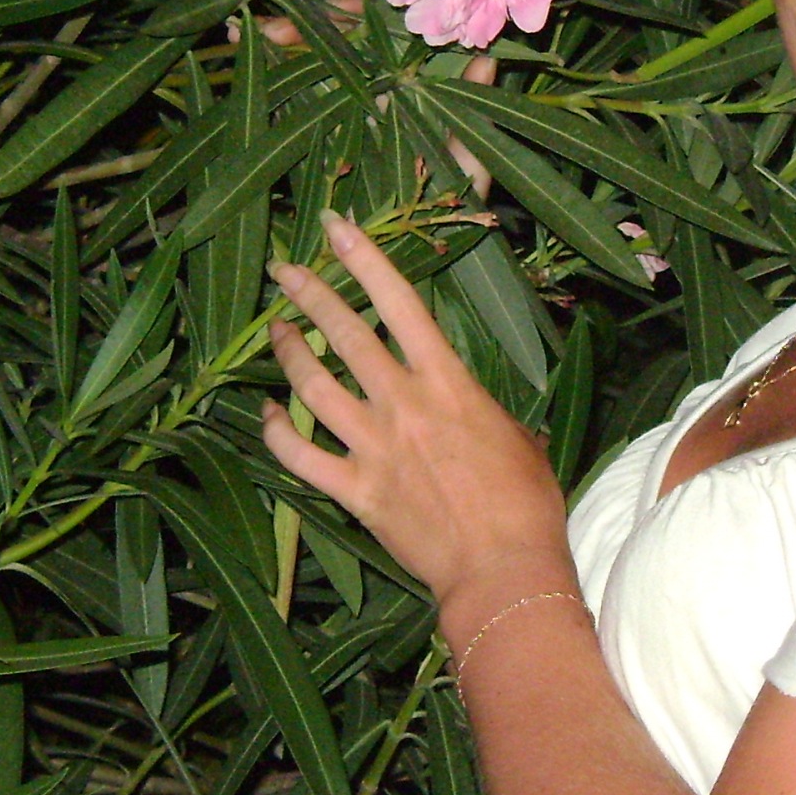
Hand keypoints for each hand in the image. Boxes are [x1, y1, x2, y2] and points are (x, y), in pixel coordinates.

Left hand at [262, 211, 572, 608]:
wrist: (503, 567)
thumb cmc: (527, 503)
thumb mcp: (519, 438)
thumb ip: (486, 411)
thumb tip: (478, 409)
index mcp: (448, 382)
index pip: (400, 303)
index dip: (365, 258)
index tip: (336, 226)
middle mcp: (402, 404)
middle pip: (345, 334)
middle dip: (310, 294)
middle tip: (285, 269)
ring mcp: (372, 447)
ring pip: (313, 386)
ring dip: (289, 353)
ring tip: (274, 330)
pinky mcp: (355, 491)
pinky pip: (300, 455)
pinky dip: (278, 432)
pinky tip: (268, 414)